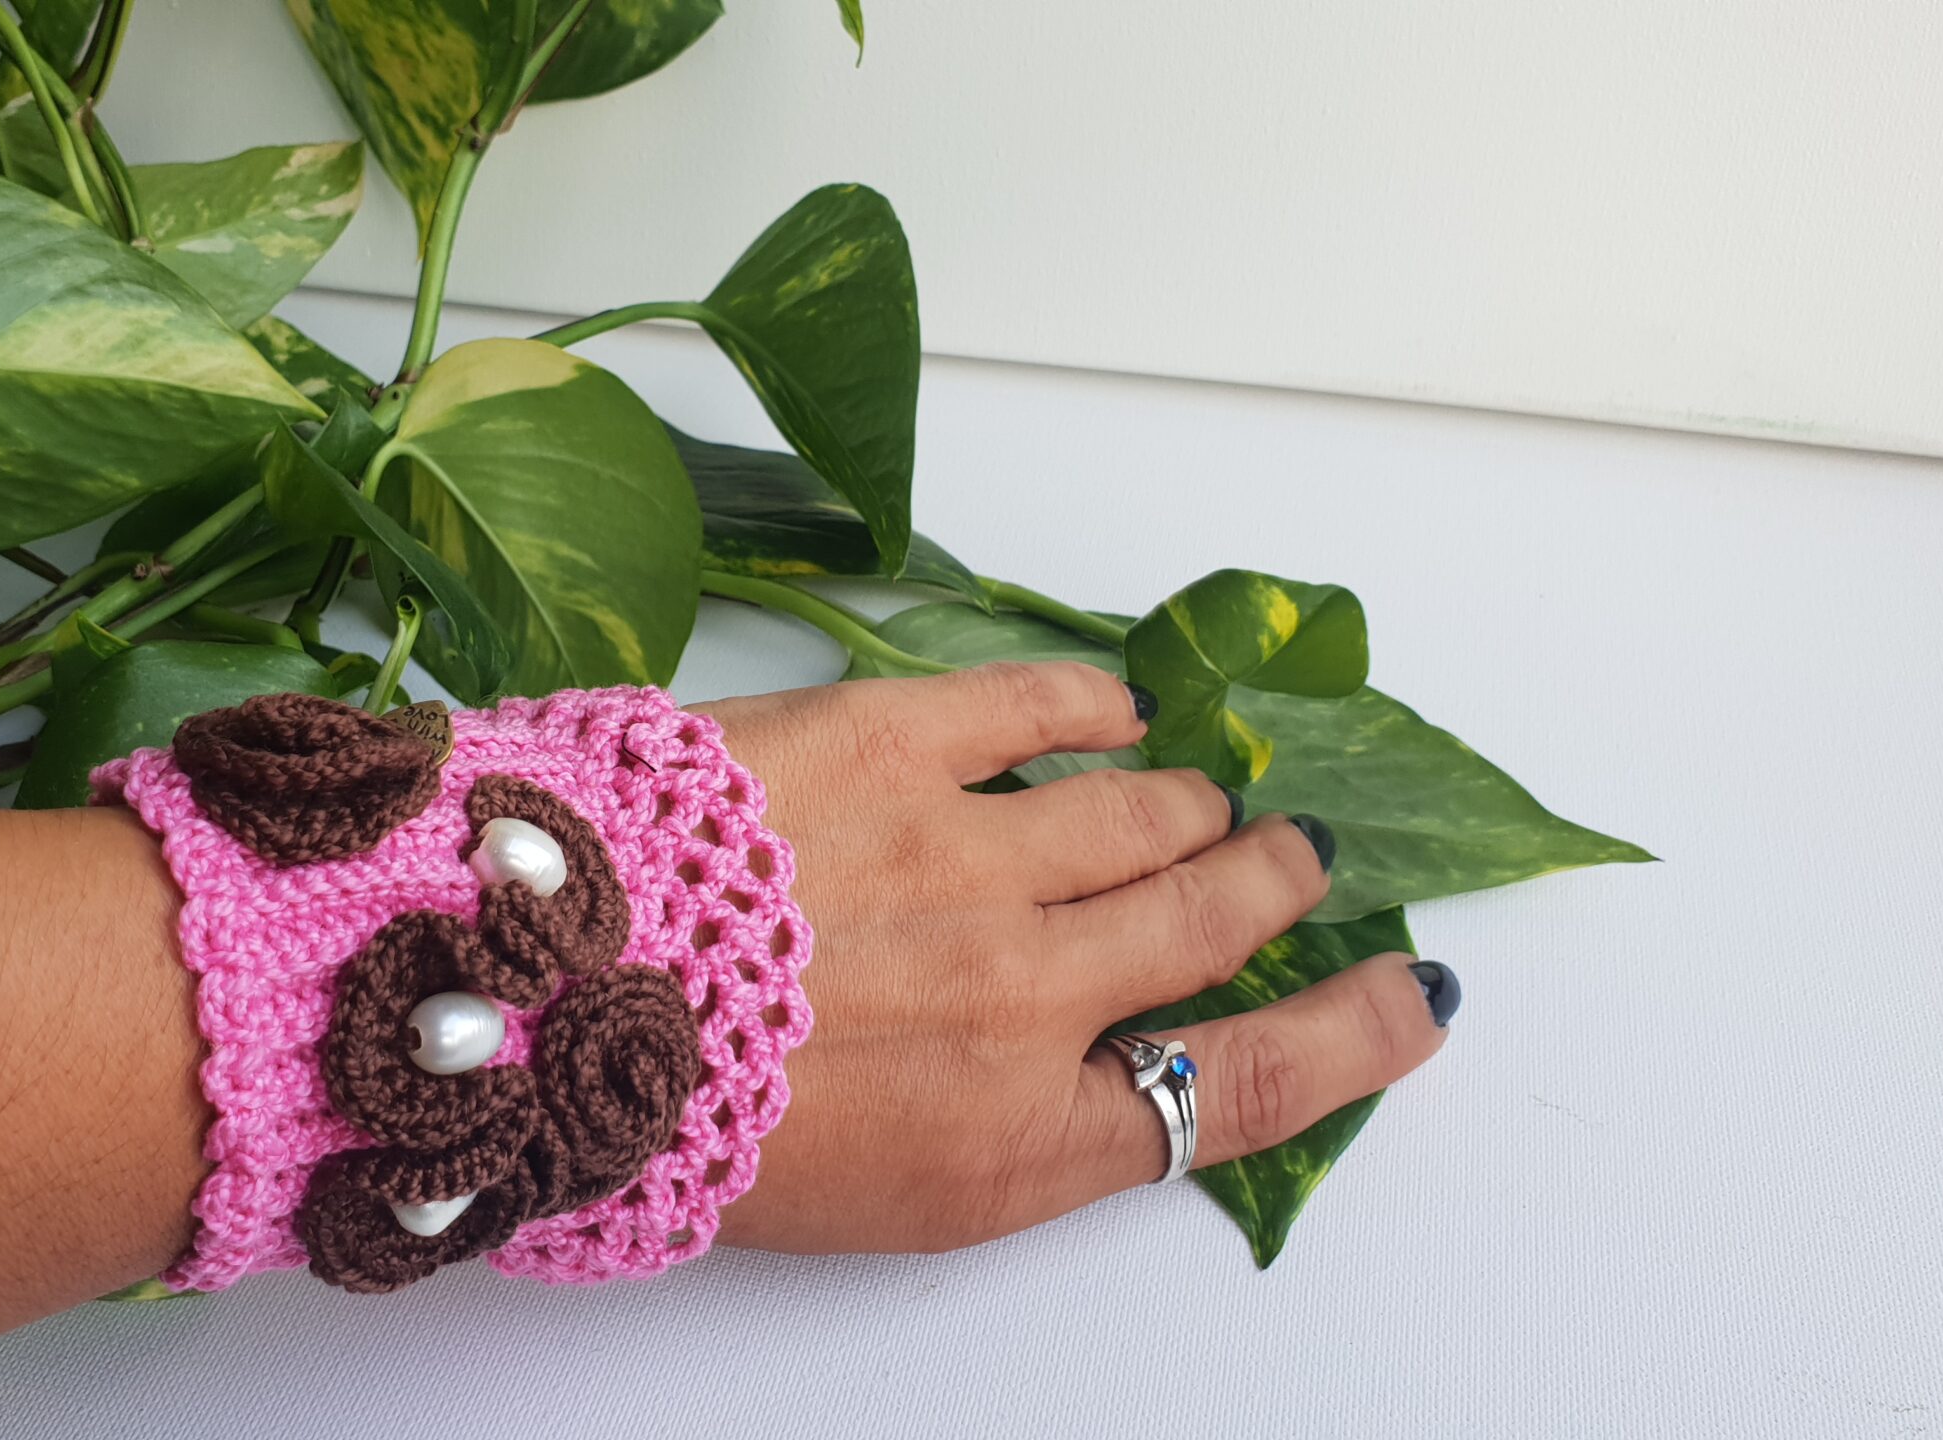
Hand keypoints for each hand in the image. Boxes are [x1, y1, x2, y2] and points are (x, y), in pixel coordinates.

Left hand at [697, 663, 1454, 1253]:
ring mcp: (967, 857)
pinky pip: (1045, 703)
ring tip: (1198, 793)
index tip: (1410, 993)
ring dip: (1192, 801)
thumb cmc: (673, 1125)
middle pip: (1214, 924)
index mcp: (1013, 1137)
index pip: (1241, 1089)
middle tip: (1292, 858)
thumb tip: (1081, 1063)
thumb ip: (1000, 1127)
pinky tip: (1115, 704)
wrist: (532, 1007)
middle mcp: (1022, 996)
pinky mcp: (891, 740)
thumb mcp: (865, 1196)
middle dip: (1274, 885)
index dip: (1350, 1038)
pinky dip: (1097, 703)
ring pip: (1149, 811)